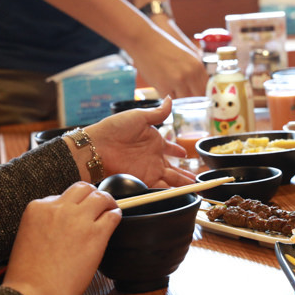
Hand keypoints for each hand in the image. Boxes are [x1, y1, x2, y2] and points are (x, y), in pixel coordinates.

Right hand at [3, 182, 121, 294]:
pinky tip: (114, 221)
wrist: (35, 294)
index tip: (75, 215)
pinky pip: (112, 215)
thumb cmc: (28, 275)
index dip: (71, 206)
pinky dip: (115, 216)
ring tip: (110, 209)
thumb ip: (44, 223)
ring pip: (100, 196)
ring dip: (107, 202)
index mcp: (37, 208)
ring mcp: (79, 220)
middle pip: (82, 189)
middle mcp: (59, 208)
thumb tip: (63, 222)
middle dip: (91, 195)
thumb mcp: (27, 237)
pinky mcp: (96, 234)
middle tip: (97, 205)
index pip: (60, 196)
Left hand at [81, 97, 195, 187]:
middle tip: (197, 182)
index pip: (170, 149)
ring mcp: (148, 170)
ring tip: (194, 190)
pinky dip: (169, 192)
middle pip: (173, 169)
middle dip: (185, 176)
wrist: (97, 147)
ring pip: (170, 181)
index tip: (185, 154)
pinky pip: (159, 188)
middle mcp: (153, 158)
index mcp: (154, 142)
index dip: (178, 152)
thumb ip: (158, 113)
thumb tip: (170, 99)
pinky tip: (179, 196)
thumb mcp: (139, 117)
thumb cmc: (114, 128)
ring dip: (181, 186)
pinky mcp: (142, 180)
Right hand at [129, 27, 207, 98]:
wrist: (144, 41)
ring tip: (171, 91)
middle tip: (184, 98)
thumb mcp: (186, 56)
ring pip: (183, 101)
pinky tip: (162, 89)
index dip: (201, 95)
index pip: (206, 89)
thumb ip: (194, 72)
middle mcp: (190, 74)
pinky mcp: (163, 86)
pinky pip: (169, 100)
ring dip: (178, 99)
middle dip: (191, 100)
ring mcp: (177, 81)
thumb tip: (198, 88)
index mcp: (198, 66)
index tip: (196, 98)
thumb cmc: (163, 47)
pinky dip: (166, 98)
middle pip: (197, 98)